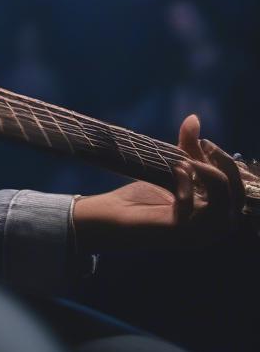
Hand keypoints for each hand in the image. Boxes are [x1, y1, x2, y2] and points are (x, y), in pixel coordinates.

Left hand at [72, 114, 245, 251]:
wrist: (113, 214)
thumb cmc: (143, 195)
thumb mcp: (173, 169)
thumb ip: (187, 147)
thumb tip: (194, 118)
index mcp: (216, 213)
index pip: (238, 188)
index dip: (227, 163)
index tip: (206, 142)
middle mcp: (214, 227)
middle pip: (237, 195)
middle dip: (224, 166)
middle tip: (203, 146)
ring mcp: (199, 233)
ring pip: (223, 204)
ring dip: (208, 177)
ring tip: (185, 161)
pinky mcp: (179, 232)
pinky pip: (192, 208)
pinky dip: (185, 185)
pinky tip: (175, 171)